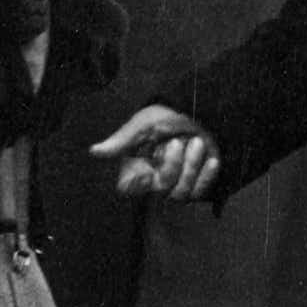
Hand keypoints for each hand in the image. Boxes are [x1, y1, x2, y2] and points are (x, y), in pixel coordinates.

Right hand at [92, 104, 220, 199]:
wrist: (198, 112)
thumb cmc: (165, 117)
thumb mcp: (143, 124)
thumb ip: (121, 140)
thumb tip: (94, 151)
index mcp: (137, 168)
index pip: (128, 188)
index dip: (137, 183)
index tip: (146, 170)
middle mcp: (154, 181)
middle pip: (161, 190)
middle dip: (172, 165)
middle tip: (177, 141)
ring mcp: (176, 186)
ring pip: (181, 194)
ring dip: (191, 166)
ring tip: (198, 142)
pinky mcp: (197, 187)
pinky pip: (200, 192)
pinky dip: (207, 175)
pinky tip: (213, 159)